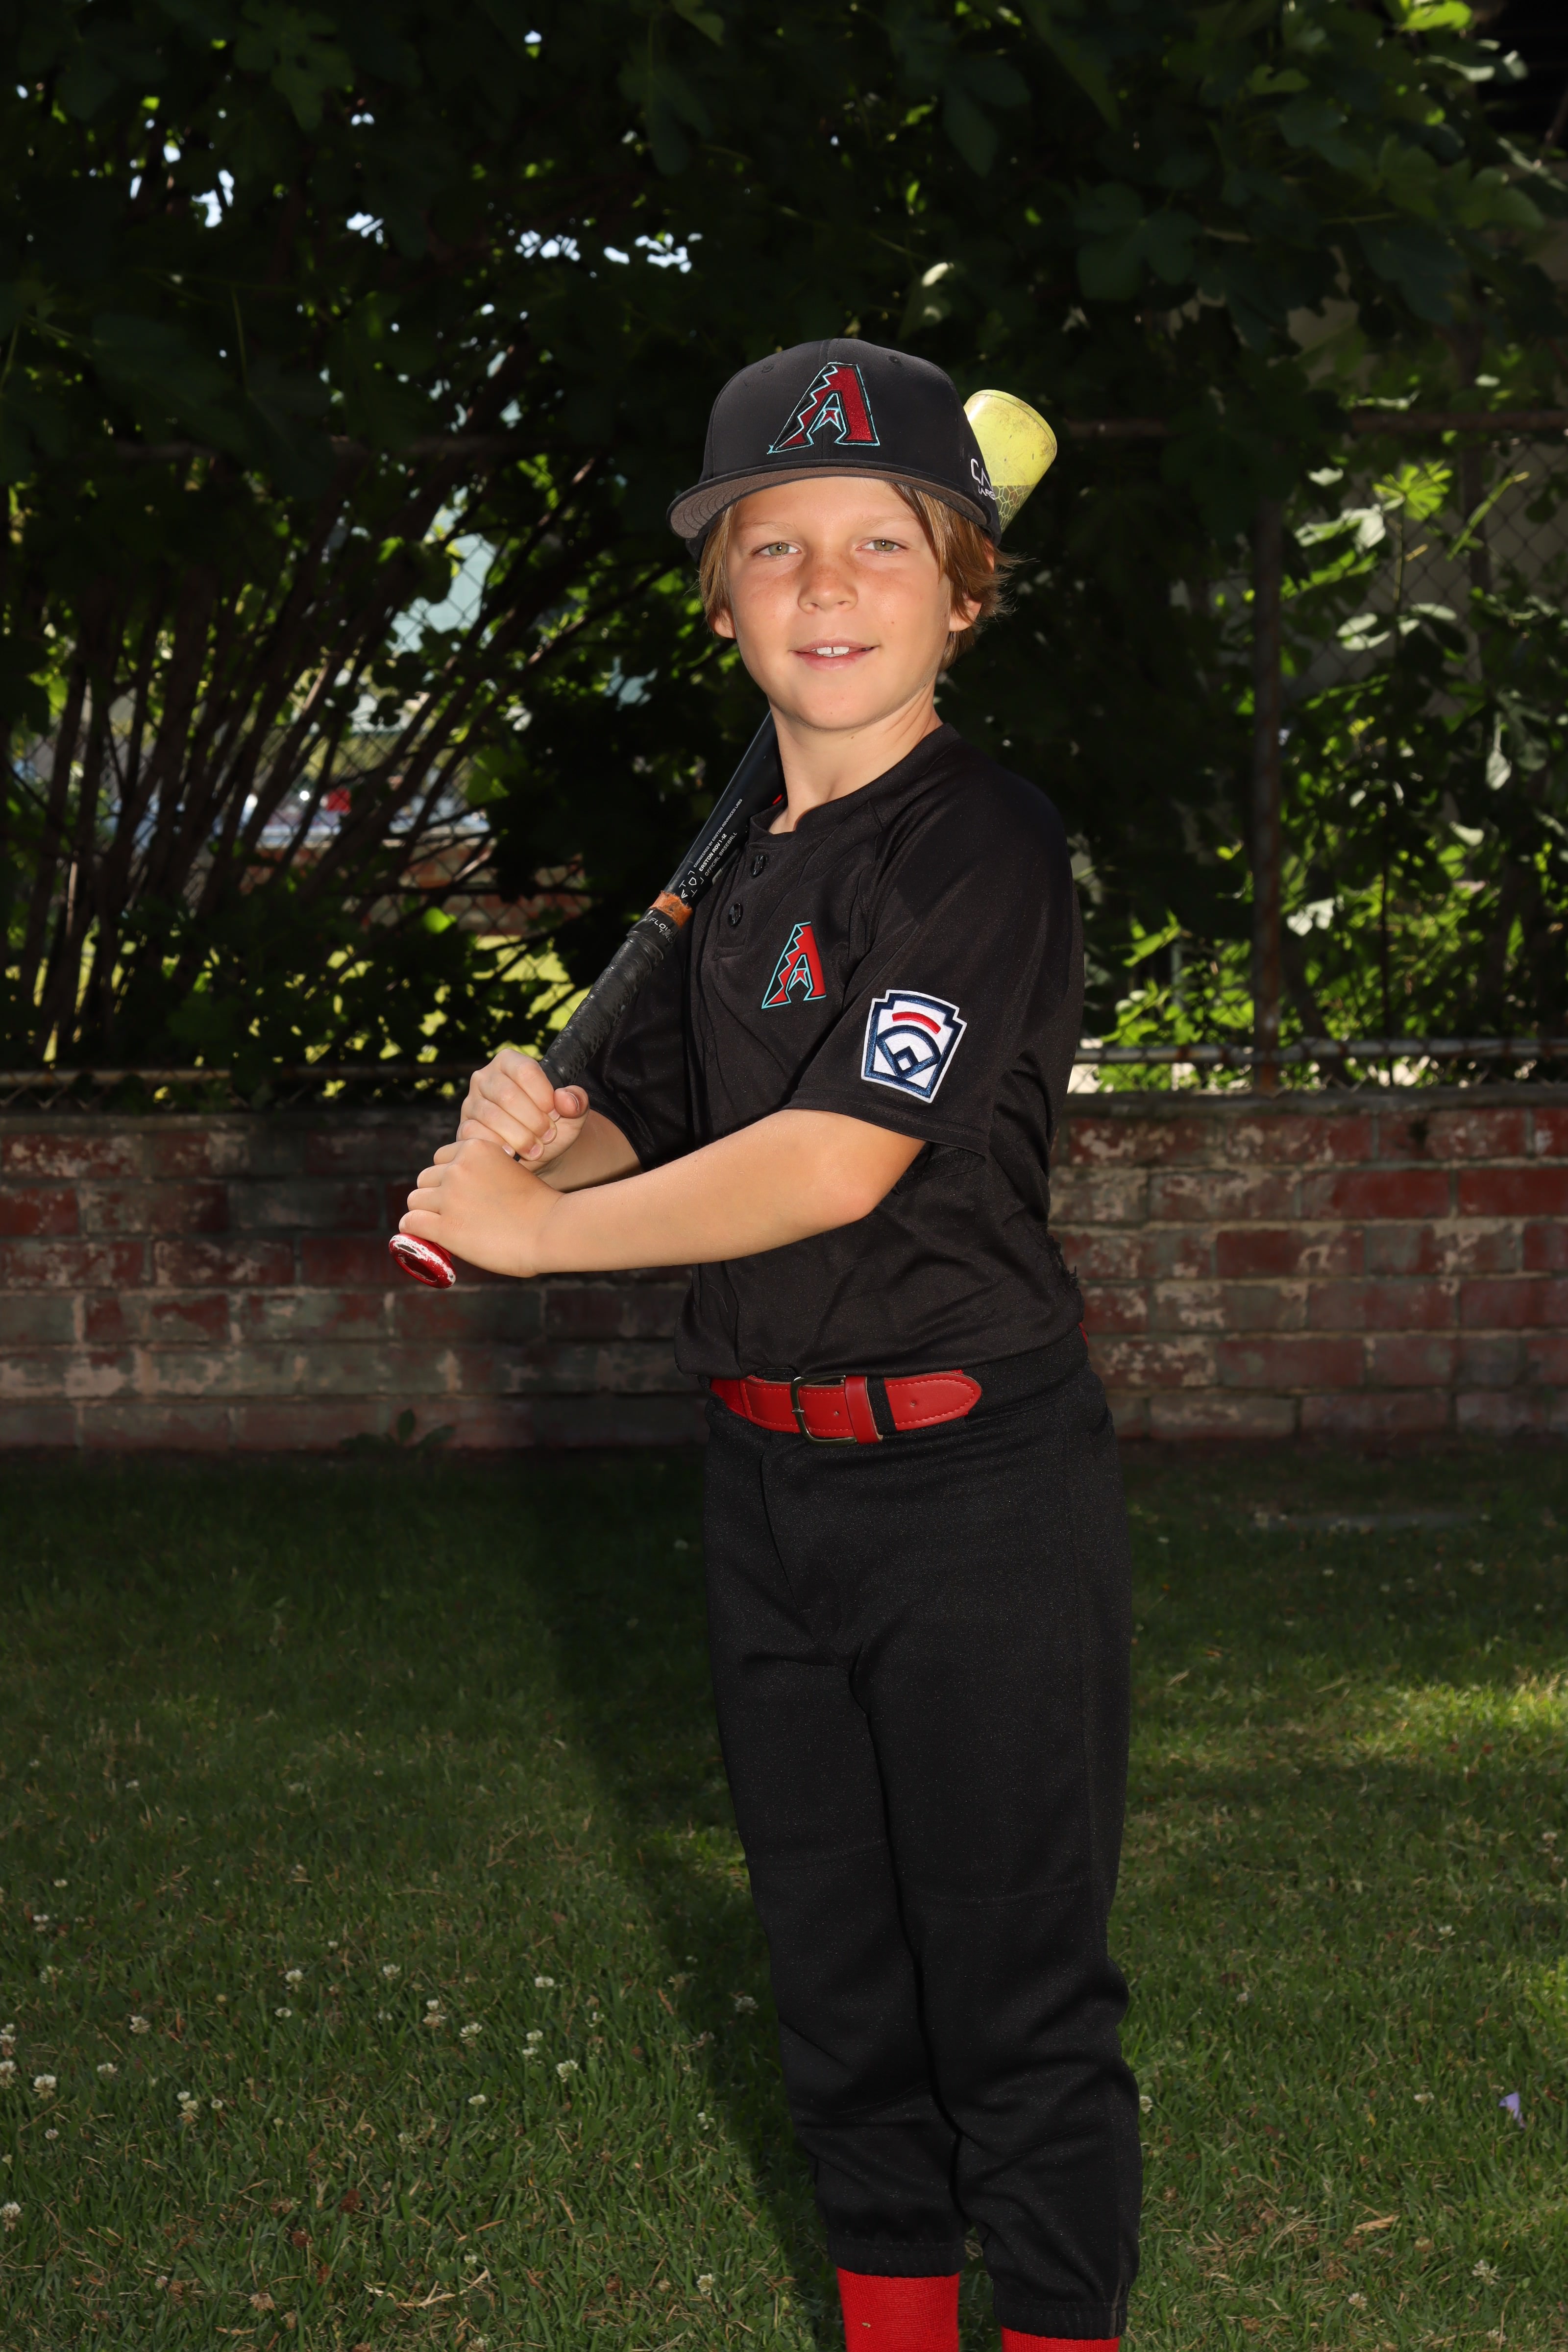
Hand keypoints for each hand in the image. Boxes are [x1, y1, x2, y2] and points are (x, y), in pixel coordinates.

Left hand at [399, 1138, 561, 1277]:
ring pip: (415, 1200)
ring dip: (426, 1213)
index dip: (449, 1178)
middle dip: (436, 1196)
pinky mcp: (446, 1227)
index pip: (441, 1159)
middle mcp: (458, 1167)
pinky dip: (414, 1231)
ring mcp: (450, 1197)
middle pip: (424, 1179)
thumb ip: (481, 1172)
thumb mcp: (507, 1170)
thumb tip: (455, 1190)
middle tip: (455, 1214)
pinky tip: (427, 1237)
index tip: (462, 1195)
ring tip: (444, 1227)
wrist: (552, 1230)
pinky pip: (411, 1223)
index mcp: (475, 1147)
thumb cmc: (537, 1206)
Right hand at [457, 1049, 588, 1165]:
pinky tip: (512, 1153)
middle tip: (548, 1136)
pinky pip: (475, 1134)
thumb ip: (578, 1102)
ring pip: (491, 1116)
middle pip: (507, 1095)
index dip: (544, 1094)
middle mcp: (485, 1077)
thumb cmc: (551, 1125)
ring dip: (519, 1137)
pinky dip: (498, 1146)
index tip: (555, 1113)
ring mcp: (471, 1102)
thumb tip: (566, 1100)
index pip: (525, 1070)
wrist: (534, 1152)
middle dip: (533, 1120)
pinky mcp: (464, 1126)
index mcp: (510, 1062)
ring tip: (536, 1149)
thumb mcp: (572, 1114)